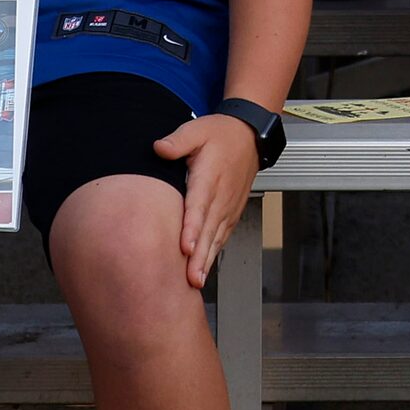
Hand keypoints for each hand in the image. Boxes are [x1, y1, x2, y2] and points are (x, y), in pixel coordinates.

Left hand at [150, 111, 264, 286]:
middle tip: (191, 277)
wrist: (250, 136)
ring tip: (197, 280)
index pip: (200, 206)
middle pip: (209, 230)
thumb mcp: (197, 130)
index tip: (186, 247)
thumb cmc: (221, 134)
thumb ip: (178, 140)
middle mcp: (221, 196)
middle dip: (200, 255)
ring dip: (207, 259)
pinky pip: (223, 235)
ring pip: (217, 237)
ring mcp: (228, 206)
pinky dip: (215, 252)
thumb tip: (159, 148)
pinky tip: (206, 267)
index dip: (193, 228)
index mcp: (210, 177)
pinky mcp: (231, 211)